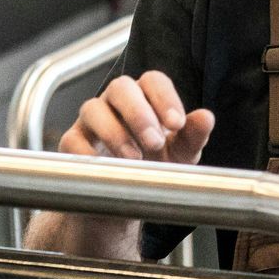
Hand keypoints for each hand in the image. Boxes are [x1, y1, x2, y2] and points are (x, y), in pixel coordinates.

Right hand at [61, 71, 213, 163]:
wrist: (125, 198)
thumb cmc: (155, 166)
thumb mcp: (181, 154)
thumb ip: (193, 135)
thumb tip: (206, 117)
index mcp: (146, 97)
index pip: (153, 81)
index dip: (165, 98)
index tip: (178, 124)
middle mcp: (116, 102)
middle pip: (121, 87)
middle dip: (138, 113)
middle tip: (155, 143)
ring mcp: (91, 120)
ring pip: (93, 109)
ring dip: (114, 133)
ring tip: (134, 158)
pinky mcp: (71, 142)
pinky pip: (72, 139)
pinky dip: (87, 152)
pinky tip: (105, 167)